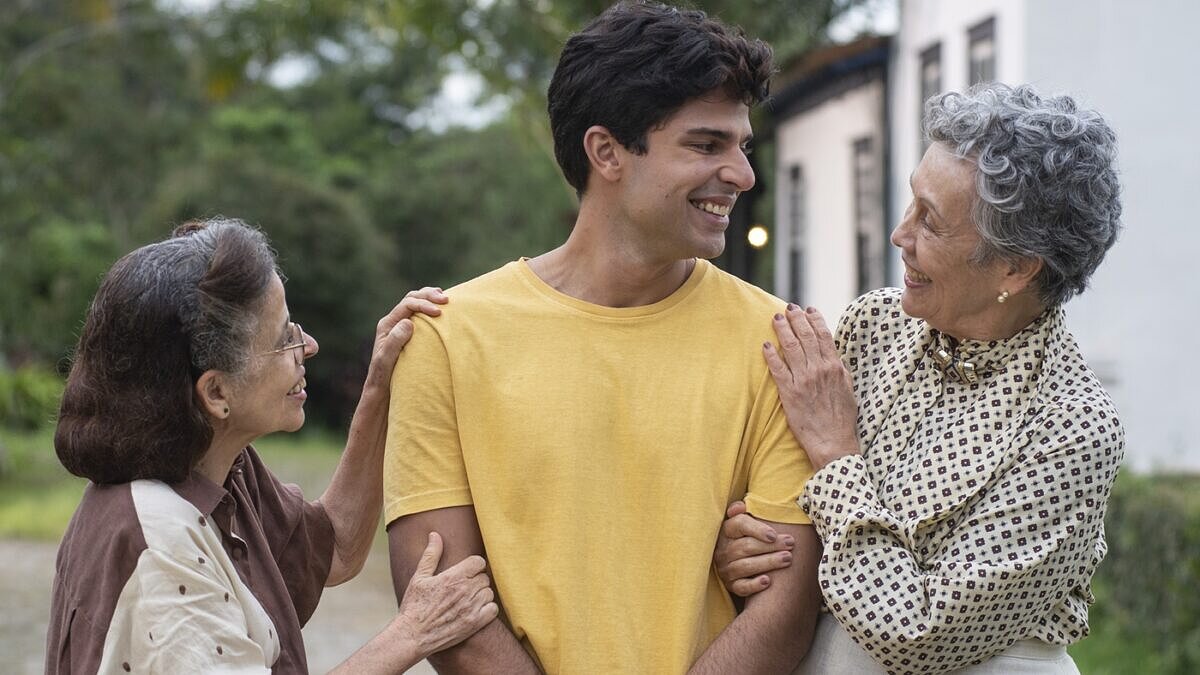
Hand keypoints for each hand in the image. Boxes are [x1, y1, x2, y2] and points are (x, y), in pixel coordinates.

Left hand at [365, 287, 448, 387]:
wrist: (382, 388)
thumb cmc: (384, 376)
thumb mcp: (386, 360)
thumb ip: (395, 340)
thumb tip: (408, 322)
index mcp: (387, 324)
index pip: (407, 305)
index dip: (424, 304)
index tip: (438, 312)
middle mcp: (393, 322)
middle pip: (411, 298)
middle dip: (429, 296)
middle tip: (446, 299)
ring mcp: (401, 326)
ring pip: (416, 304)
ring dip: (430, 299)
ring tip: (445, 299)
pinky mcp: (409, 333)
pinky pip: (420, 315)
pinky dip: (431, 309)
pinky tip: (442, 311)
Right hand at [389, 532, 498, 657]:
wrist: (412, 636)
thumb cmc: (414, 606)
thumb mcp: (419, 577)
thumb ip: (431, 555)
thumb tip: (435, 535)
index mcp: (452, 577)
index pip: (478, 562)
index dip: (473, 565)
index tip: (467, 571)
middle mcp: (464, 591)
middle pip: (484, 577)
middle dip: (476, 580)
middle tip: (465, 587)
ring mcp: (471, 608)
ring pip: (489, 592)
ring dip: (482, 594)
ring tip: (469, 599)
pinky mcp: (474, 624)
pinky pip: (493, 609)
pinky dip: (487, 609)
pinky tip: (476, 610)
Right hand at [714, 501, 795, 596]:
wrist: (736, 561)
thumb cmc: (747, 536)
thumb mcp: (744, 521)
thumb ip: (744, 512)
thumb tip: (741, 506)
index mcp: (726, 530)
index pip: (739, 525)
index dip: (757, 529)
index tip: (774, 534)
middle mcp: (723, 550)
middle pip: (746, 546)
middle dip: (770, 546)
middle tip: (790, 543)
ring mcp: (726, 569)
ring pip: (745, 566)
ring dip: (768, 562)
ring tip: (787, 559)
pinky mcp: (731, 585)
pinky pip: (741, 587)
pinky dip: (753, 585)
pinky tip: (767, 581)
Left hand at [763, 305, 859, 470]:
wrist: (834, 442)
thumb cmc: (842, 419)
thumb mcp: (848, 389)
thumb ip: (840, 370)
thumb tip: (833, 356)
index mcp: (835, 367)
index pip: (823, 335)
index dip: (815, 319)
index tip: (808, 309)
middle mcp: (819, 370)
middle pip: (806, 336)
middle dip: (796, 318)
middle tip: (789, 307)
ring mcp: (804, 380)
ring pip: (791, 348)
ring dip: (783, 330)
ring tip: (776, 318)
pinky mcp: (790, 393)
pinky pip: (778, 369)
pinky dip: (771, 355)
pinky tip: (765, 345)